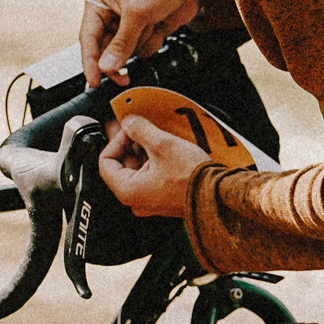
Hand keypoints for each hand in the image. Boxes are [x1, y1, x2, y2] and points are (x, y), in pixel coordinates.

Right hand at [81, 0, 203, 85]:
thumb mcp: (138, 13)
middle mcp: (109, 14)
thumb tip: (106, 67)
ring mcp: (126, 25)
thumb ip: (122, 43)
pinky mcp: (142, 32)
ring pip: (126, 53)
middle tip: (123, 75)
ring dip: (141, 43)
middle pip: (105, 50)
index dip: (90, 62)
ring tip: (151, 23)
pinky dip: (152, 42)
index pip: (88, 38)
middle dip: (121, 56)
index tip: (94, 82)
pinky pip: (142, 51)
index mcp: (98, 1)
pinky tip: (159, 25)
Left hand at [99, 114, 214, 218]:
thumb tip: (129, 123)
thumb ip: (140, 130)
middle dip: (130, 144)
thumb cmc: (192, 178)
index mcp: (128, 190)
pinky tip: (165, 149)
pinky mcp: (163, 198)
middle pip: (121, 166)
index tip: (128, 129)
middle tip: (139, 127)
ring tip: (156, 136)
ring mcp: (150, 201)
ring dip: (143, 151)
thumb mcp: (162, 145)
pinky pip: (151, 176)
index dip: (115, 141)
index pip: (105, 162)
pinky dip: (154, 161)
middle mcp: (136, 200)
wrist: (218, 194)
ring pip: (137, 170)